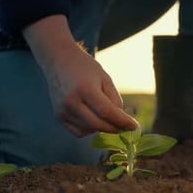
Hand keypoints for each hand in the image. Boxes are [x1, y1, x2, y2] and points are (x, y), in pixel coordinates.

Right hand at [23, 15, 137, 136]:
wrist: (59, 60)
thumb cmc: (85, 68)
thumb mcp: (105, 78)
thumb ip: (114, 100)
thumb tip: (120, 121)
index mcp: (85, 88)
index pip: (106, 111)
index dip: (122, 121)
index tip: (133, 126)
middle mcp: (71, 101)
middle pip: (98, 124)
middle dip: (115, 128)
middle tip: (124, 127)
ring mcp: (63, 110)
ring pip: (89, 129)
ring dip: (102, 127)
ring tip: (106, 116)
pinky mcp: (58, 116)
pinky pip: (79, 131)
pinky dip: (90, 129)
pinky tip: (93, 119)